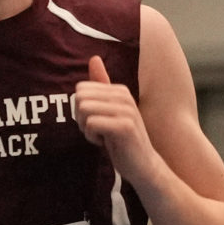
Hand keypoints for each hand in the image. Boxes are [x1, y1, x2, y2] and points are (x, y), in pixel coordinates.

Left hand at [72, 55, 151, 177]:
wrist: (144, 166)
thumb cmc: (124, 140)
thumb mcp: (111, 110)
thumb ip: (102, 86)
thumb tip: (94, 58)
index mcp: (120, 90)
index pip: (81, 89)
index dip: (81, 109)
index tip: (96, 121)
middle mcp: (124, 96)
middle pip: (80, 98)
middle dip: (80, 117)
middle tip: (95, 130)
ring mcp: (125, 111)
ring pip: (83, 109)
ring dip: (85, 128)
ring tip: (100, 136)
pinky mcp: (124, 127)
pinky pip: (91, 123)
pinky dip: (91, 137)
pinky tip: (104, 143)